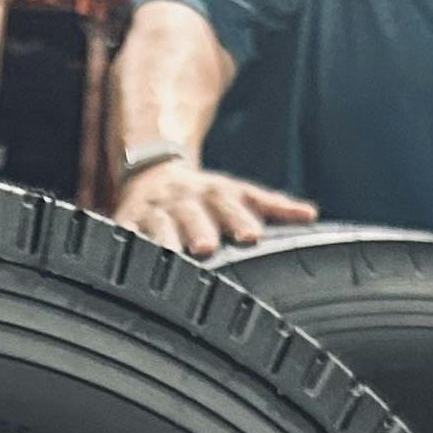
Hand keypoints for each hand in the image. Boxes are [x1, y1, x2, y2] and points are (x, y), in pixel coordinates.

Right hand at [112, 158, 316, 257]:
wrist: (153, 174)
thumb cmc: (205, 197)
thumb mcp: (238, 193)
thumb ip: (273, 207)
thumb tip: (311, 215)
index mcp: (214, 193)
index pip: (230, 204)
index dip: (240, 219)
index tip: (251, 236)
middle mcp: (184, 200)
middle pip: (192, 214)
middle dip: (199, 229)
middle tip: (207, 247)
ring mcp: (154, 211)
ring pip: (157, 225)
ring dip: (164, 240)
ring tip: (171, 256)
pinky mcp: (127, 222)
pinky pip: (123, 235)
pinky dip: (121, 244)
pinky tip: (120, 258)